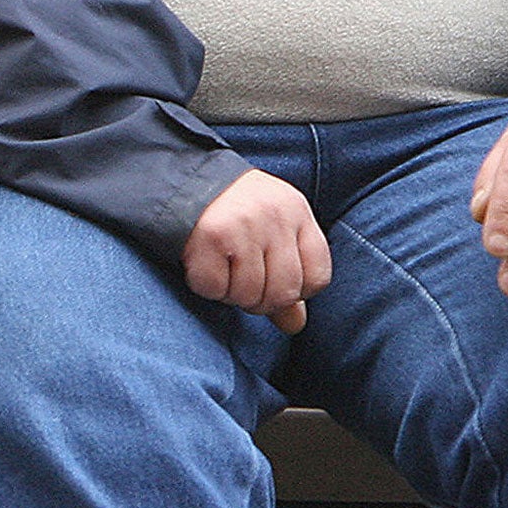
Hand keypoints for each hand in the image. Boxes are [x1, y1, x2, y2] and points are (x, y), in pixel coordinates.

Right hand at [183, 168, 331, 333]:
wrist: (190, 181)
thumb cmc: (238, 214)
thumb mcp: (274, 234)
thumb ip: (290, 279)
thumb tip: (295, 326)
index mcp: (297, 214)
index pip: (317, 278)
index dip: (297, 292)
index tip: (275, 281)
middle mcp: (275, 218)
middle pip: (284, 292)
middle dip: (262, 302)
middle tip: (245, 285)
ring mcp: (243, 228)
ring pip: (248, 295)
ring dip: (232, 295)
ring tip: (225, 272)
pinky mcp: (210, 238)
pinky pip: (215, 289)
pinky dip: (208, 287)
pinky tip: (207, 266)